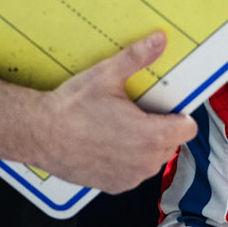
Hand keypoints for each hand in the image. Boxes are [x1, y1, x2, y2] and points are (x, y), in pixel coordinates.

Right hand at [36, 32, 198, 192]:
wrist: (39, 134)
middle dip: (159, 128)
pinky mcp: (115, 186)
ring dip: (144, 146)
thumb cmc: (71, 108)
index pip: (188, 128)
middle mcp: (145, 162)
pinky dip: (127, 161)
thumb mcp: (106, 76)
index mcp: (151, 135)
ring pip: (153, 159)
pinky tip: (107, 145)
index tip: (163, 107)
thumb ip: (137, 57)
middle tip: (134, 113)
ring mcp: (130, 177)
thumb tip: (159, 40)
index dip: (178, 115)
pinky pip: (134, 172)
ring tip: (118, 128)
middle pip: (171, 142)